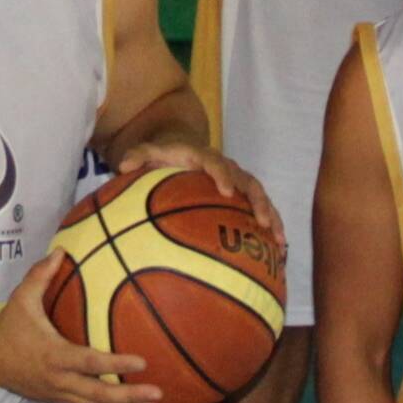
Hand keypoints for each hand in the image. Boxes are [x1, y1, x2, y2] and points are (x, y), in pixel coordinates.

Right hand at [0, 249, 158, 402]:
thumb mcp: (21, 298)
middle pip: (99, 394)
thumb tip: (61, 249)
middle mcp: (59, 379)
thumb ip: (41, 274)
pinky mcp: (57, 400)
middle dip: (130, 397)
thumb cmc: (7, 326)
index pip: (90, 362)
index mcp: (54, 355)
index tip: (143, 362)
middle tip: (158, 393)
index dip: (117, 364)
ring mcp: (58, 393)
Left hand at [112, 138, 287, 255]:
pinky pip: (260, 211)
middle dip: (258, 203)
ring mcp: (239, 183)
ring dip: (272, 219)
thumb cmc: (165, 156)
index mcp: (205, 158)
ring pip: (261, 199)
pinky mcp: (243, 196)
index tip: (226, 191)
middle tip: (263, 222)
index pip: (217, 164)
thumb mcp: (149, 152)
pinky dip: (271, 230)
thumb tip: (123, 167)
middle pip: (249, 183)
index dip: (223, 176)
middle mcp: (228, 169)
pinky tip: (276, 254)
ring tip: (280, 242)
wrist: (184, 148)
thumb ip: (137, 156)